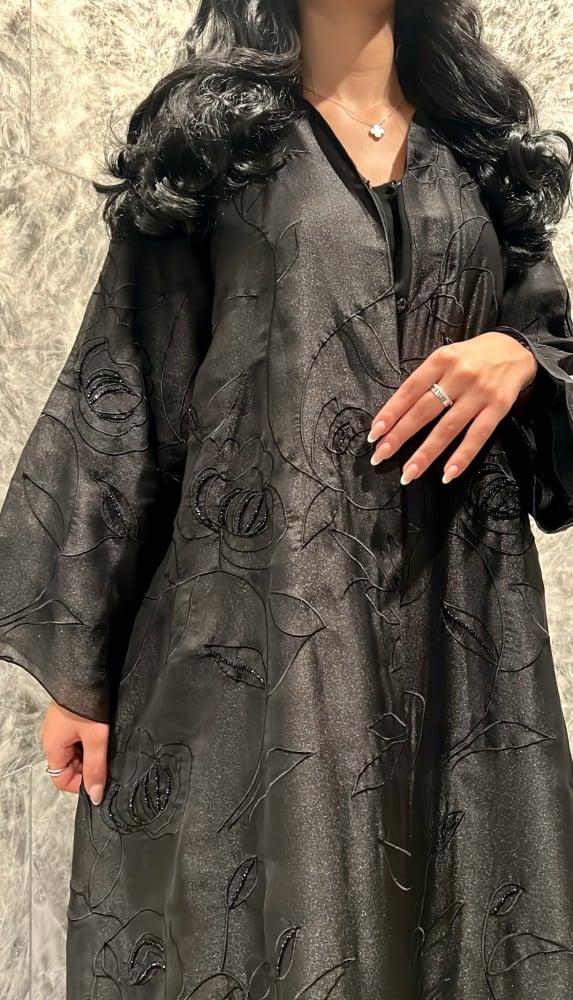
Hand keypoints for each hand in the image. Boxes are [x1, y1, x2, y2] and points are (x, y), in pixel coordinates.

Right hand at [39, 700, 108, 805]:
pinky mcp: (67, 716)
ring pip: (74, 751)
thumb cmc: (88, 703)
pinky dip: (88, 738)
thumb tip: (94, 796)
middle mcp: (51, 738)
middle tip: (106, 755)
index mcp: (52, 747)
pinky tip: (101, 730)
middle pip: (68, 765)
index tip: (100, 777)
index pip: (61, 779)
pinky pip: (76, 737)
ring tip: (105, 740)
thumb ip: (96, 768)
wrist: (85, 671)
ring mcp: (58, 727)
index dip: (81, 784)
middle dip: (88, 766)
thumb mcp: (96, 738)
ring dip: (90, 751)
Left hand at [367, 331, 538, 484]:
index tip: (375, 433)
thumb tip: (398, 413)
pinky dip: (462, 457)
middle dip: (399, 436)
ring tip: (408, 473)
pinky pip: (477, 436)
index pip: (409, 390)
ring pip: (447, 428)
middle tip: (381, 456)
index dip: (390, 413)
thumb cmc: (474, 356)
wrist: (515, 349)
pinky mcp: (498, 407)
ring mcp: (480, 393)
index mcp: (441, 360)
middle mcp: (459, 375)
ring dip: (425, 454)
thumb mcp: (446, 358)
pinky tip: (448, 474)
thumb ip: (425, 380)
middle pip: (424, 411)